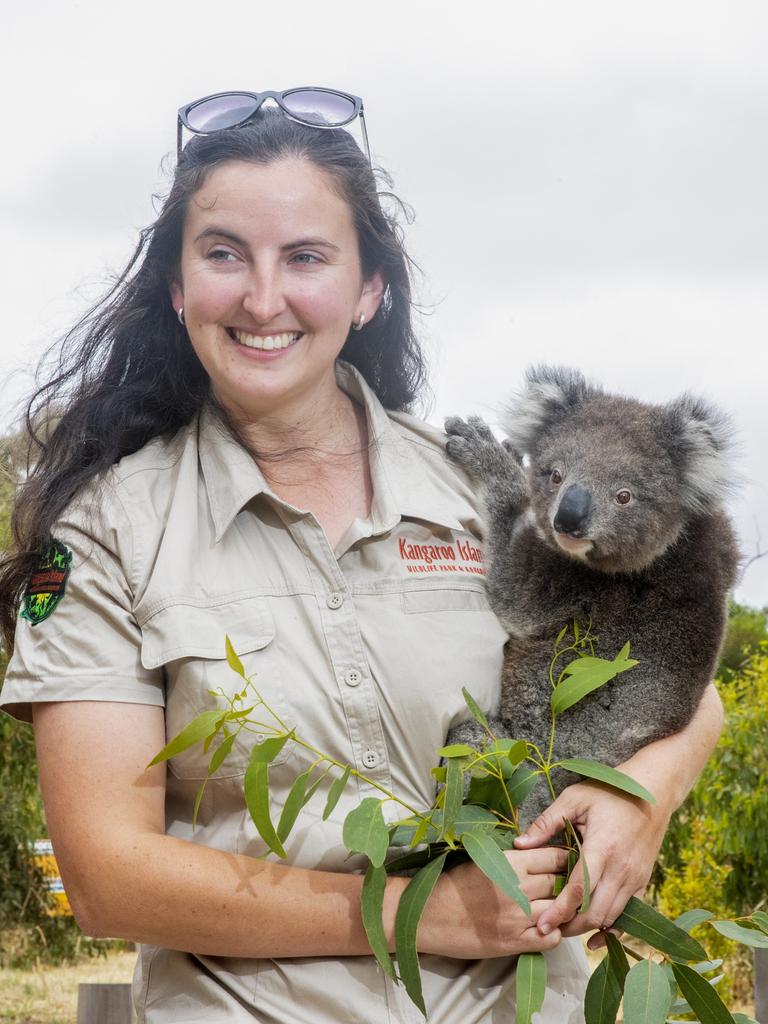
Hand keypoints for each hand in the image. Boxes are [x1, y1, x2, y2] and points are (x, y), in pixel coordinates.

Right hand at [417, 846, 568, 958]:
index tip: (569, 862)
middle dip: (570, 884)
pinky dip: (554, 933)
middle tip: (570, 885)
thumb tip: (542, 856)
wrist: (430, 915)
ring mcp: (518, 917)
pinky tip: (546, 927)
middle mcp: (518, 888)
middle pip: (562, 883)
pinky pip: (551, 938)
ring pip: (560, 911)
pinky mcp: (515, 943)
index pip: (556, 857)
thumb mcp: (484, 860)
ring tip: (560, 907)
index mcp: (510, 862)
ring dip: (564, 910)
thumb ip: (514, 858)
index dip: (567, 859)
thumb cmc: (454, 884)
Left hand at [514, 780, 672, 939]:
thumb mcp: (574, 799)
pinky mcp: (643, 881)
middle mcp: (621, 869)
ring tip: (563, 927)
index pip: (579, 890)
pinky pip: (627, 914)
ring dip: (587, 927)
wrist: (653, 791)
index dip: (559, 911)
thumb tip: (519, 844)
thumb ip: (546, 822)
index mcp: (602, 848)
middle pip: (596, 913)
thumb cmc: (610, 792)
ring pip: (611, 917)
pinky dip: (610, 927)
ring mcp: (635, 878)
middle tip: (548, 930)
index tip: (541, 925)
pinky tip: (593, 934)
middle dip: (570, 926)